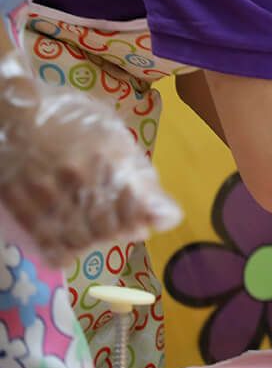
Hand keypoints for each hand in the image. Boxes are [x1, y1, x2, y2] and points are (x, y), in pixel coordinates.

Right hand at [0, 55, 180, 266]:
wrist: (13, 114)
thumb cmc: (68, 119)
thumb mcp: (112, 133)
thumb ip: (137, 168)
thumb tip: (161, 209)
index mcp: (112, 157)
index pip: (147, 206)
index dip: (154, 217)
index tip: (150, 217)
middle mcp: (83, 179)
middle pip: (115, 228)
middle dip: (125, 230)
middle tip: (123, 225)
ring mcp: (51, 195)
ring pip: (84, 240)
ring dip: (96, 241)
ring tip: (96, 232)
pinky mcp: (23, 207)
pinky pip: (49, 245)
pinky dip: (64, 253)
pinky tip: (69, 249)